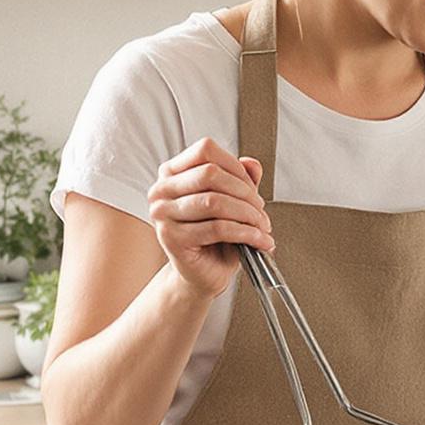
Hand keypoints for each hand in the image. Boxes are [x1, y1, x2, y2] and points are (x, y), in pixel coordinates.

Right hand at [147, 136, 273, 299]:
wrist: (205, 273)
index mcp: (172, 173)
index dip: (235, 167)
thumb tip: (251, 164)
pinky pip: (217, 228)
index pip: (205, 150)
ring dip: (248, 214)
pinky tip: (259, 241)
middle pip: (211, 174)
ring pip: (215, 202)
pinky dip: (246, 233)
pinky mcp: (172, 238)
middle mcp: (161, 190)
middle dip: (246, 193)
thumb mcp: (233, 201)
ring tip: (262, 227)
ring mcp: (162, 214)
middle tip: (261, 211)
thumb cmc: (216, 237)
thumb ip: (242, 178)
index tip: (252, 188)